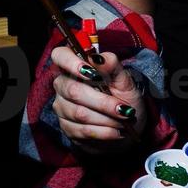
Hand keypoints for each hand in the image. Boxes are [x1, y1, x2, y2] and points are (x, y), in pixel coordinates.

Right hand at [50, 34, 148, 156]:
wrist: (127, 126)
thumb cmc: (124, 98)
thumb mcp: (124, 81)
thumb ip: (112, 66)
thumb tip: (99, 58)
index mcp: (75, 67)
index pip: (60, 55)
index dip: (71, 62)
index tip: (92, 73)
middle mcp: (63, 85)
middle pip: (73, 91)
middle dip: (102, 102)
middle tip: (123, 109)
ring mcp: (62, 107)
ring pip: (79, 113)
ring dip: (106, 119)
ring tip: (122, 120)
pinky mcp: (67, 128)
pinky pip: (82, 130)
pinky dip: (104, 132)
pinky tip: (116, 132)